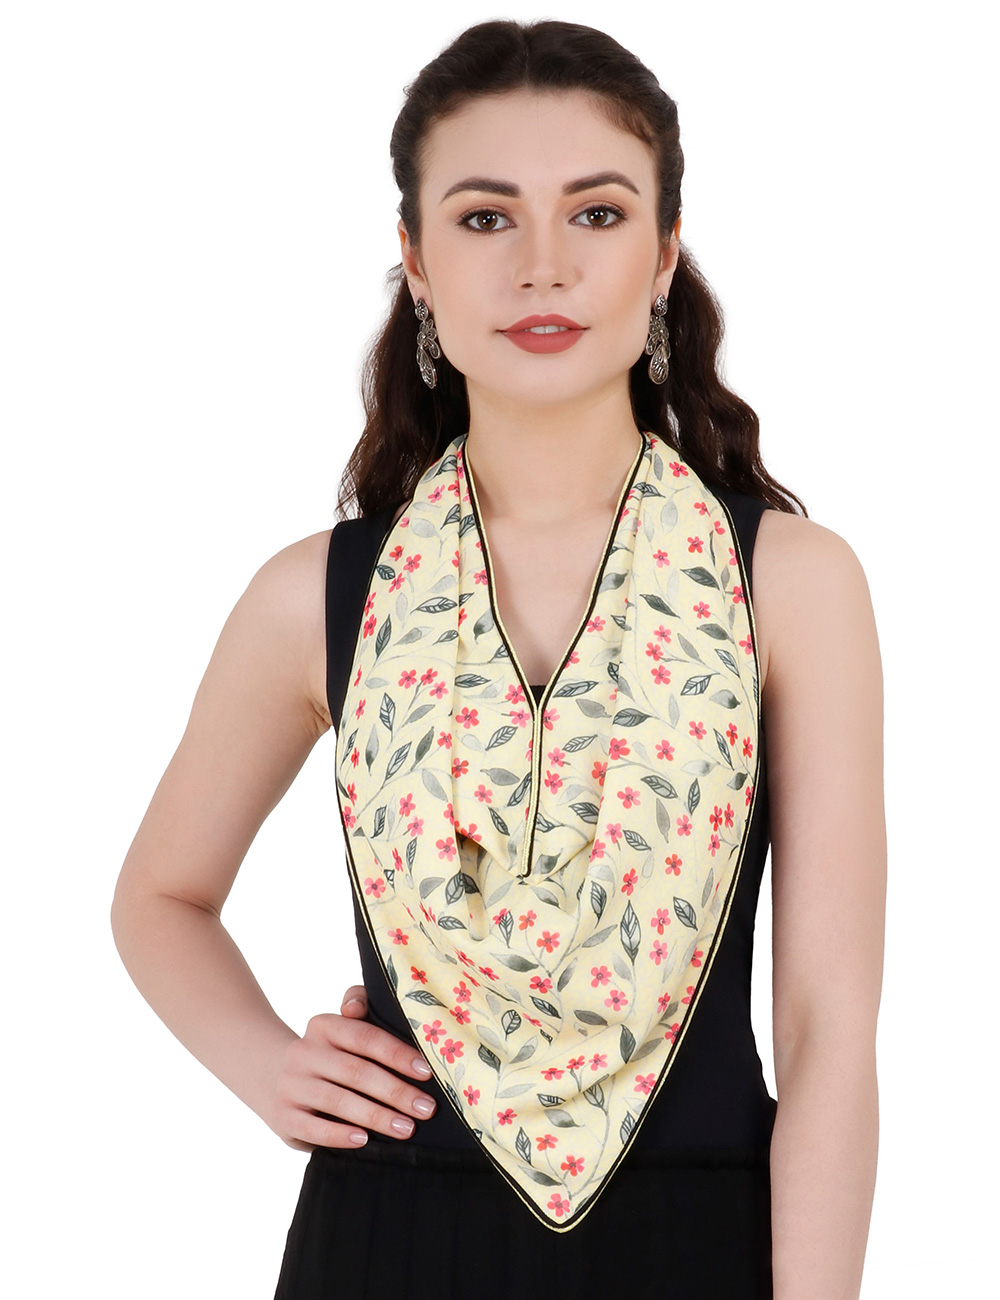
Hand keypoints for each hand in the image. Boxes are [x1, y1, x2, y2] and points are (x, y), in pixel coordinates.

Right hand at [265, 985, 436, 1150]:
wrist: (275, 1079)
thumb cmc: (329, 1054)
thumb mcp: (342, 1029)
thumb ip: (359, 1007)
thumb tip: (357, 1006)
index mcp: (323, 1026)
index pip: (365, 1037)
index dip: (397, 1054)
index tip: (427, 1073)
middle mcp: (303, 1052)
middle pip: (356, 1072)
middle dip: (396, 1091)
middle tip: (426, 1109)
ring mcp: (291, 1085)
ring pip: (338, 1101)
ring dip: (376, 1116)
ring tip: (406, 1128)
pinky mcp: (283, 1116)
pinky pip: (313, 1128)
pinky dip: (339, 1135)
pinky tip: (364, 1140)